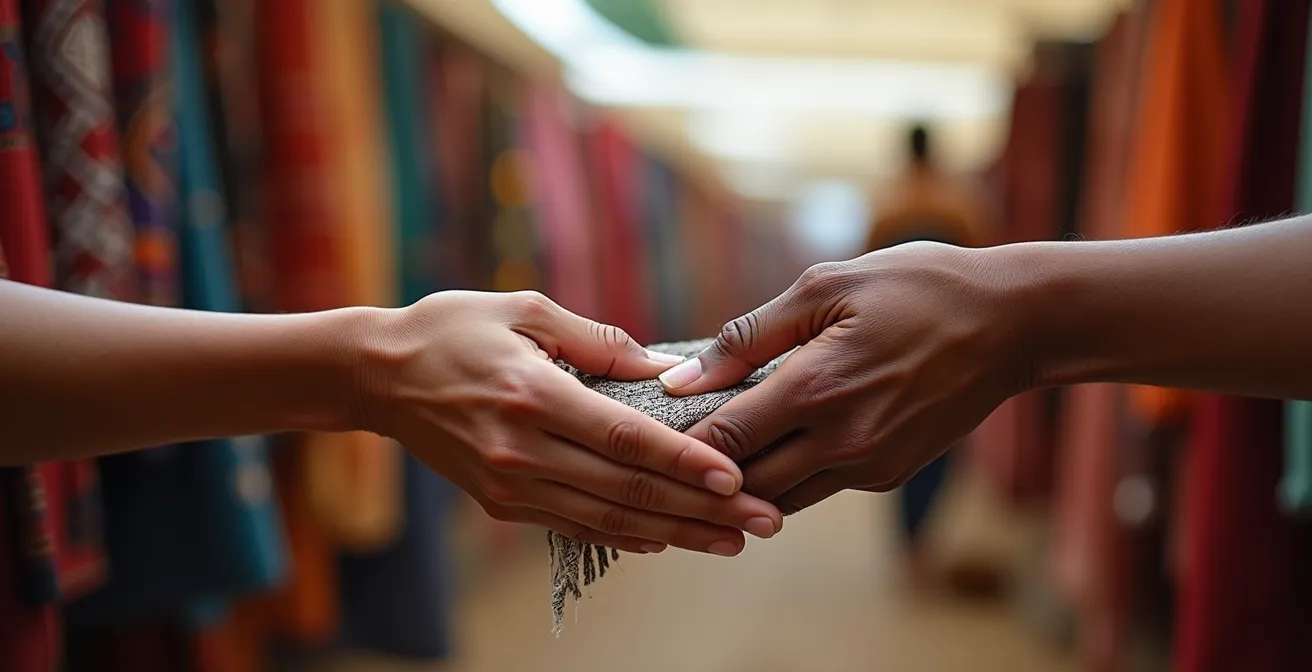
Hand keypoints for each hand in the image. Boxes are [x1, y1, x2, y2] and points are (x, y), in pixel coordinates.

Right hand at [359, 290, 782, 555]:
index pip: (625, 437)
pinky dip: (627, 535)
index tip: (738, 476)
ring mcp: (509, 483)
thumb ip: (600, 340)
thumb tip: (666, 367)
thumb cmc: (455, 329)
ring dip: (677, 532)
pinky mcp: (501, 503)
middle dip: (703, 509)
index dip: (685, 460)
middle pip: (629, 489)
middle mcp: (522, 449)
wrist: (379, 375)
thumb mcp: (526, 310)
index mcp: (533, 394)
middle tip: (765, 520)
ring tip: (732, 539)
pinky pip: (575, 525)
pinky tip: (669, 539)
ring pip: (609, 518)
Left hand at [659, 242, 1027, 514]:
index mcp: (816, 390)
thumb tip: (684, 379)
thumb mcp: (827, 288)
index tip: (653, 430)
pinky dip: (790, 475)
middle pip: (743, 483)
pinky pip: (820, 488)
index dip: (678, 443)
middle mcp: (841, 442)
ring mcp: (869, 466)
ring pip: (781, 497)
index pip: (721, 443)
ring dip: (746, 482)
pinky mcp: (889, 475)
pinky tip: (778, 443)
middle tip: (671, 449)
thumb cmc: (916, 289)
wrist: (1012, 324)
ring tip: (719, 453)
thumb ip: (749, 336)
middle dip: (704, 472)